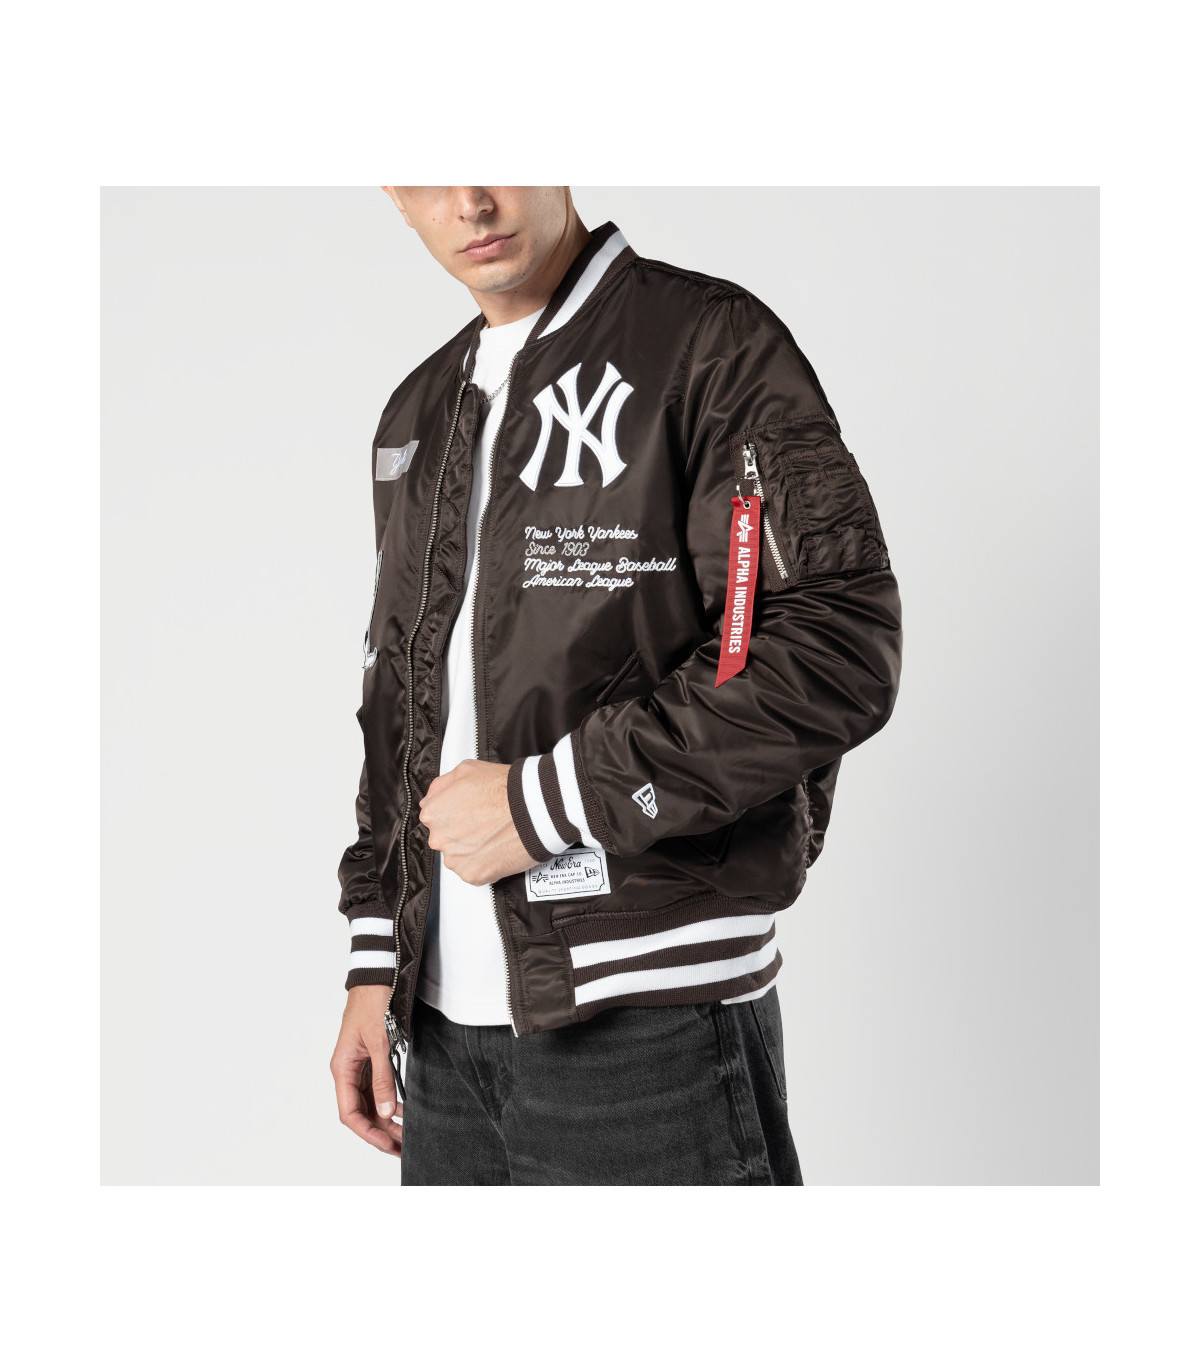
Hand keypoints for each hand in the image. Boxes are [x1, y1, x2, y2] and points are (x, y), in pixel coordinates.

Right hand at [330, 985, 403, 1158]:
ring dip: (387, 1120)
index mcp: (342, 1069)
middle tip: (404, 1148)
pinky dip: (391, 1102)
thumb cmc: (372, 1004)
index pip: (350, 1113)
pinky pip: (378, 1089)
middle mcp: (348, 1072)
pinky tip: (405, 1111)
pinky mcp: (371, 1061)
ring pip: (371, 1103)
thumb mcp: (379, 1042)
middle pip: (361, 1112)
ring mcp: (359, 1067)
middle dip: (381, 1132)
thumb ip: (383, 1078)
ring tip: (407, 1136)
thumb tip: (385, 1111)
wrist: (377, 978)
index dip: (368, 1132)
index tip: (388, 1144)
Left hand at [419, 759, 537, 884]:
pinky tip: (498, 849)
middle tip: (485, 824)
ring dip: (473, 850)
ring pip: (459, 856)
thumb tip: (432, 797)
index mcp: (433, 812)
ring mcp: (455, 859)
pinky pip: (474, 872)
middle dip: (462, 833)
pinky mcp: (472, 875)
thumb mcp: (467, 769)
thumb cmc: (505, 790)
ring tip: (494, 836)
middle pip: (446, 838)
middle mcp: (439, 837)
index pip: (434, 817)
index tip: (470, 813)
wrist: (534, 811)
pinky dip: (485, 864)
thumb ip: (442, 785)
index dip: (455, 814)